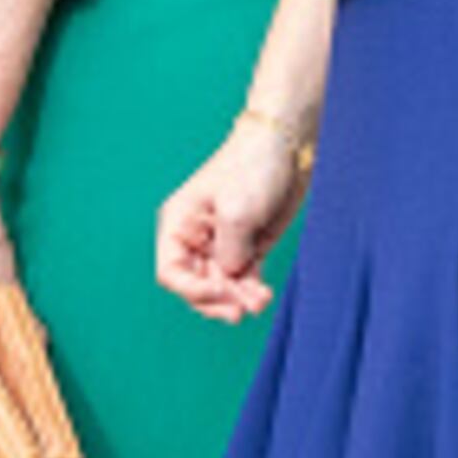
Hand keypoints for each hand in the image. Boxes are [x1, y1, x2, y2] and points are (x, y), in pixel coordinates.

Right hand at [154, 118, 311, 323]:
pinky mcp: (248, 247)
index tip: (219, 294)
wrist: (287, 147)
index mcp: (180, 224)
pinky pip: (243, 281)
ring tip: (259, 302)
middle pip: (196, 286)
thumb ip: (229, 252)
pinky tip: (263, 296)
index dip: (191, 291)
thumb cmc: (253, 167)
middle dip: (217, 302)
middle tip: (240, 311)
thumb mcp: (237, 212)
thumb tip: (230, 276)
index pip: (171, 272)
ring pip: (222, 288)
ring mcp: (223, 245)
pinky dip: (251, 293)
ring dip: (238, 301)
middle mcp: (196, 239)